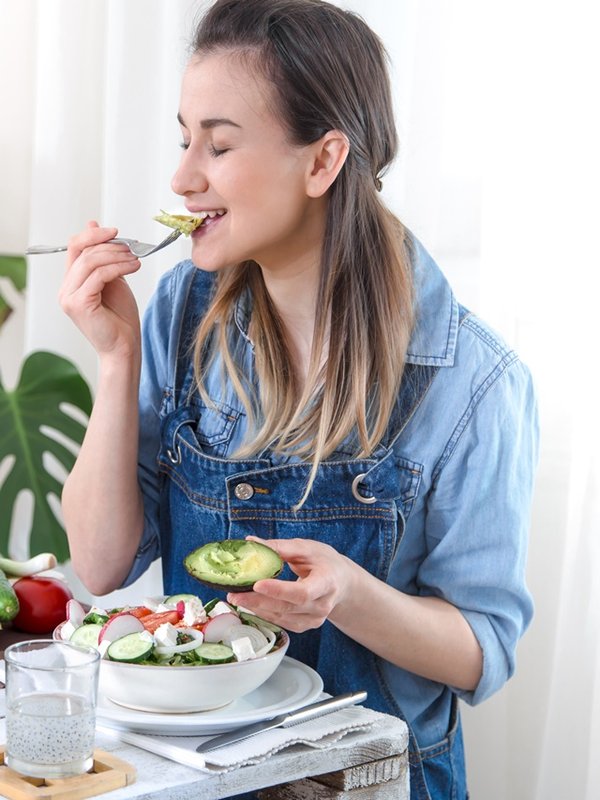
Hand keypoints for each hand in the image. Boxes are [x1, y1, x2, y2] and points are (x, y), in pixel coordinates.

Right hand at [59, 221, 141, 358]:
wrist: (124, 347)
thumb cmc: (120, 319)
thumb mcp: (113, 280)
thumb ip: (104, 258)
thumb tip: (94, 226)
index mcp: (71, 283)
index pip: (74, 247)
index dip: (93, 235)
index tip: (115, 231)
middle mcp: (65, 289)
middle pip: (83, 252)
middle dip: (110, 245)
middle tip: (132, 247)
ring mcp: (69, 297)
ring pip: (90, 262)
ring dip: (117, 255)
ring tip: (135, 259)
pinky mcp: (79, 304)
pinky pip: (98, 275)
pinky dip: (118, 268)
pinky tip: (133, 267)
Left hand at [227, 537, 356, 632]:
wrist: (341, 581)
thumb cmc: (324, 562)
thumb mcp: (307, 548)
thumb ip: (279, 547)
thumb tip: (251, 542)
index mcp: (327, 582)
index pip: (302, 592)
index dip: (279, 590)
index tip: (257, 584)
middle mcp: (323, 605)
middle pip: (287, 607)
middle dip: (258, 601)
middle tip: (234, 593)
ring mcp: (315, 619)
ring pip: (282, 617)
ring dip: (257, 608)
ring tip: (236, 597)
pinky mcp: (306, 625)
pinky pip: (282, 622)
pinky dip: (264, 613)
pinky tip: (251, 604)